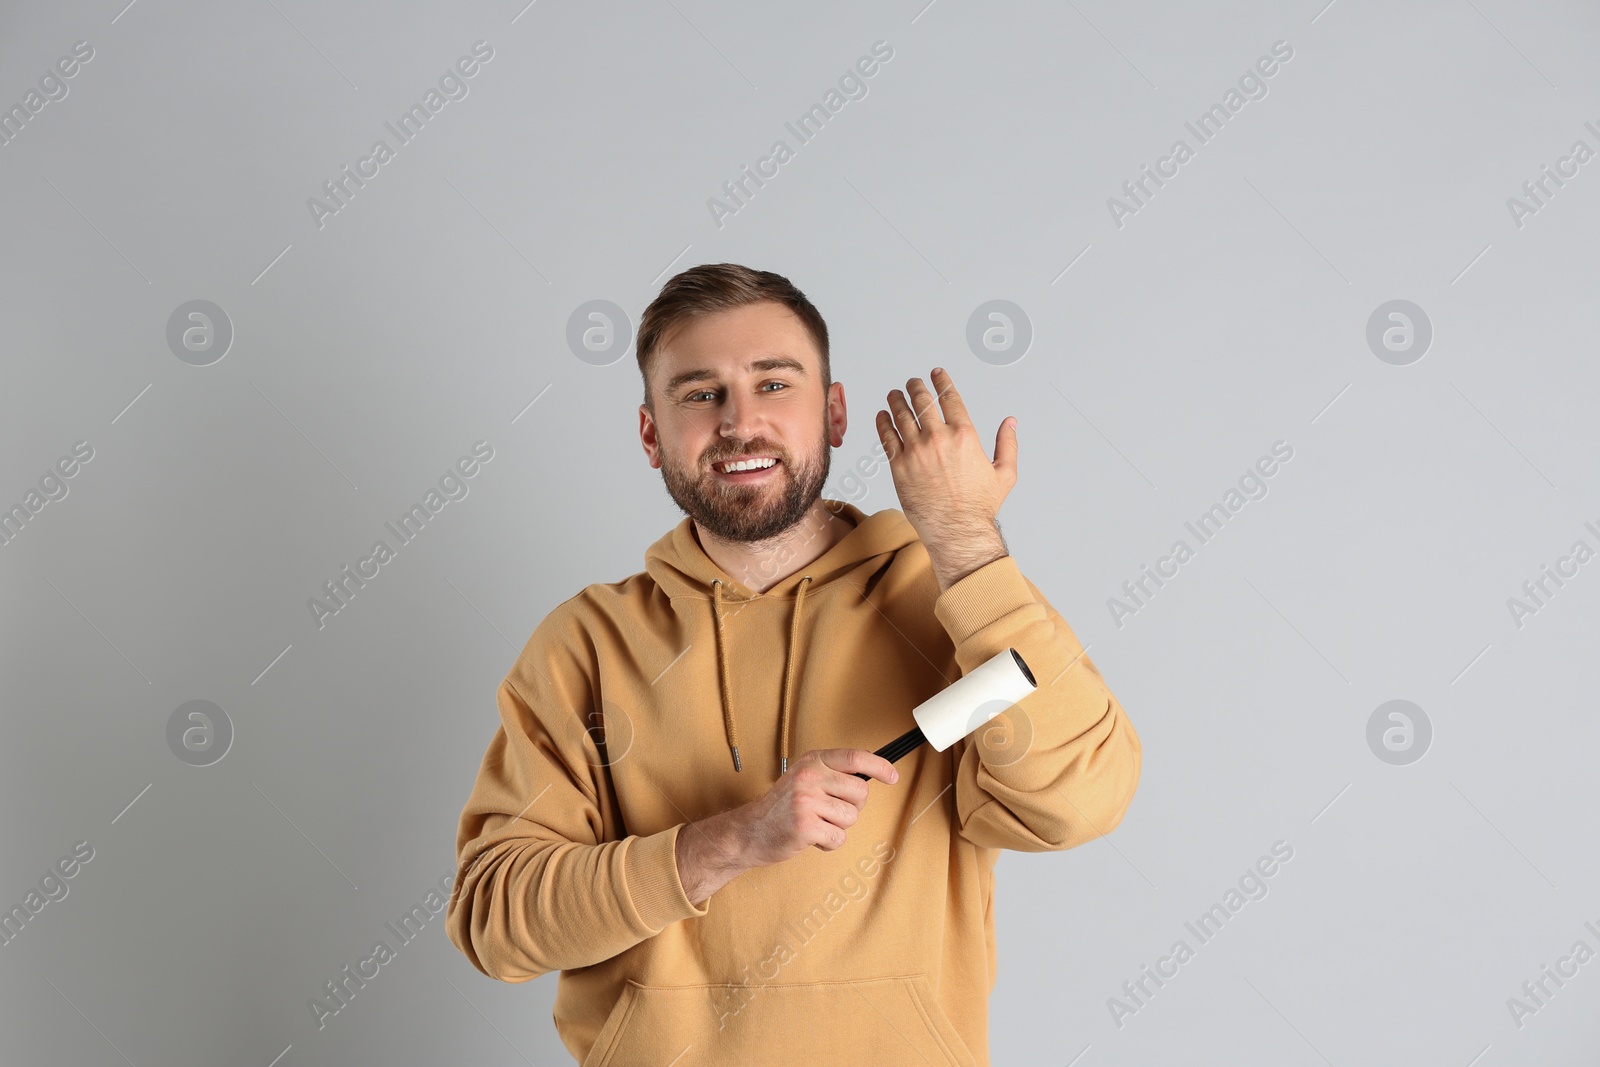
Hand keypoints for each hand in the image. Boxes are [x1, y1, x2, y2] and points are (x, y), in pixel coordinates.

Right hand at [733, 748, 898, 866]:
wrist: (750, 831)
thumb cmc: (782, 807)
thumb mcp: (804, 777)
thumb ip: (832, 773)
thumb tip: (872, 775)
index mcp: (812, 761)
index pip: (854, 757)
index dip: (879, 766)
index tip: (892, 776)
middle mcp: (809, 777)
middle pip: (860, 793)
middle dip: (852, 807)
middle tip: (830, 811)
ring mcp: (806, 801)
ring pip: (851, 817)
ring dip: (837, 826)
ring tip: (815, 823)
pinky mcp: (805, 826)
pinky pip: (838, 837)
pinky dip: (829, 842)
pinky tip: (812, 837)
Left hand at [876, 367, 1017, 588]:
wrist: (956, 530)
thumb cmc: (979, 506)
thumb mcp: (1005, 473)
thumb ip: (1008, 444)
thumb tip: (1010, 422)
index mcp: (964, 436)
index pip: (949, 398)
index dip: (941, 382)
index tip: (935, 374)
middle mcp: (938, 439)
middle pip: (922, 401)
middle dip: (915, 387)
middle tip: (912, 382)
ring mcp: (916, 451)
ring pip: (901, 415)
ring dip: (897, 400)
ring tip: (894, 394)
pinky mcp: (899, 466)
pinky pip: (887, 437)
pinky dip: (883, 422)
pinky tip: (882, 416)